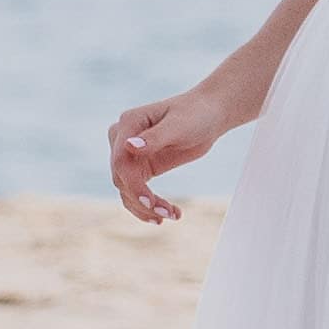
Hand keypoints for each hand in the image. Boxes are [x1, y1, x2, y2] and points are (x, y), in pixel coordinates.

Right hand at [105, 74, 255, 224]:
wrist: (208, 115)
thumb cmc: (195, 114)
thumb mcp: (178, 125)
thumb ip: (154, 138)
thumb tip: (129, 146)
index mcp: (128, 124)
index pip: (120, 161)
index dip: (133, 185)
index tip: (150, 202)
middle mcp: (123, 139)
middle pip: (121, 179)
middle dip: (142, 200)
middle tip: (168, 214)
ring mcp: (130, 155)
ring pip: (126, 189)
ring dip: (145, 207)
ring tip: (171, 215)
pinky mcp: (141, 167)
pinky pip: (136, 191)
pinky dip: (149, 206)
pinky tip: (169, 213)